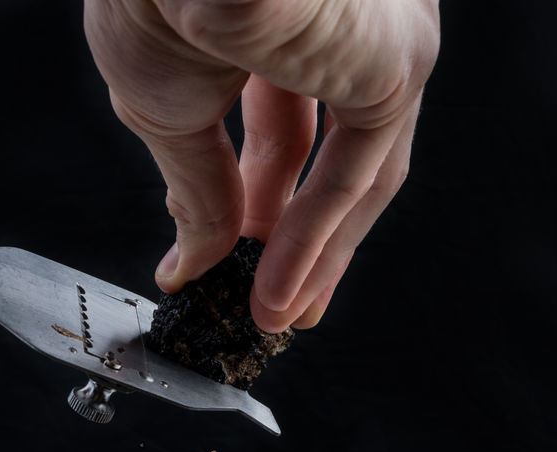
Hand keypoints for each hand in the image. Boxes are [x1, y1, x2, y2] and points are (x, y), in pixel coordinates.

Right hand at [84, 0, 438, 330]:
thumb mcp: (161, 107)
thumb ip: (194, 190)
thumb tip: (195, 260)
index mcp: (273, 10)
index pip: (276, 119)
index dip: (248, 198)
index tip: (221, 255)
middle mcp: (335, 19)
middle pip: (323, 151)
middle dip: (289, 236)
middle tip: (261, 297)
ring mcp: (373, 38)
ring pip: (352, 171)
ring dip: (312, 256)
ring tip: (275, 317)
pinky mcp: (394, 66)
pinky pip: (358, 174)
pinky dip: (319, 241)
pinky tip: (281, 291)